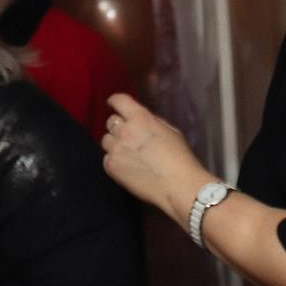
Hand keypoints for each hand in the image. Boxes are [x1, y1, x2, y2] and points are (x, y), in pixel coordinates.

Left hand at [100, 93, 211, 220]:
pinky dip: (114, 160)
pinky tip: (128, 166)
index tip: (113, 103)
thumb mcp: (170, 131)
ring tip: (129, 153)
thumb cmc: (180, 157)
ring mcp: (115, 149)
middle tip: (129, 136)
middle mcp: (124, 131)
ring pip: (106, 140)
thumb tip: (139, 119)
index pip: (119, 100)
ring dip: (115, 143)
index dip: (115, 101)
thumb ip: (151, 122)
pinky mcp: (111, 166)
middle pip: (111, 121)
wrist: (178, 185)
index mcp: (141, 118)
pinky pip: (106, 158)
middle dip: (119, 126)